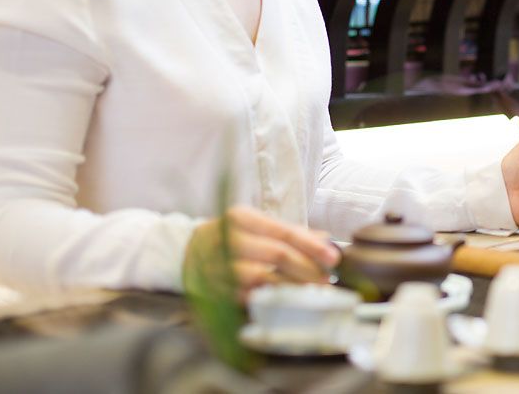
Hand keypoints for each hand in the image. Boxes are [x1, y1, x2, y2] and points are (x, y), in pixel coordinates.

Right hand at [183, 205, 340, 298]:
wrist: (185, 252)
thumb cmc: (231, 235)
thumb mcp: (257, 225)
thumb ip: (290, 232)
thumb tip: (325, 239)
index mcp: (243, 218)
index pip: (284, 232)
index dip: (312, 246)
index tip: (333, 258)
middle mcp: (230, 239)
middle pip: (277, 254)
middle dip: (307, 269)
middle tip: (327, 280)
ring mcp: (221, 266)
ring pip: (264, 278)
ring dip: (293, 286)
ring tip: (313, 291)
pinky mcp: (217, 289)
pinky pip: (250, 296)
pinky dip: (272, 299)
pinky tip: (288, 300)